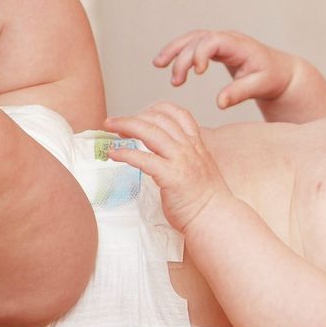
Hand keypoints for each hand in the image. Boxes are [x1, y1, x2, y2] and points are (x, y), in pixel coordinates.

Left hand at [103, 102, 231, 232]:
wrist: (216, 218)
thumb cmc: (206, 200)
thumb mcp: (201, 169)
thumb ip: (185, 157)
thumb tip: (164, 154)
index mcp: (196, 145)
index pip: (178, 113)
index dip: (156, 108)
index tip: (140, 114)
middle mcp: (189, 148)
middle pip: (159, 119)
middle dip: (133, 116)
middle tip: (115, 122)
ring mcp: (181, 161)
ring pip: (150, 132)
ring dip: (125, 125)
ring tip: (109, 128)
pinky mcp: (171, 177)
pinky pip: (144, 158)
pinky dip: (126, 153)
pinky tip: (114, 154)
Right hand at [153, 30, 294, 109]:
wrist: (281, 72)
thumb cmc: (271, 78)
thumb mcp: (259, 86)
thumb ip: (239, 93)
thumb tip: (219, 103)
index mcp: (239, 45)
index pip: (212, 41)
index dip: (200, 53)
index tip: (198, 73)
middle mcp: (228, 38)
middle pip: (197, 39)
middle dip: (182, 58)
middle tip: (176, 82)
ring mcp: (221, 41)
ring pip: (192, 38)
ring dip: (174, 50)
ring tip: (158, 65)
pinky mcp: (217, 48)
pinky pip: (194, 44)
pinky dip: (180, 52)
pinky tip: (168, 65)